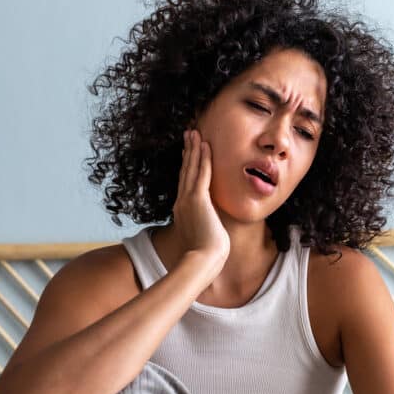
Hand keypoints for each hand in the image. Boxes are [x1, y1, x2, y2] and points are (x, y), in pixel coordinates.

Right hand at [173, 129, 230, 263]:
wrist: (202, 261)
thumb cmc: (205, 257)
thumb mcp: (203, 240)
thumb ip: (204, 232)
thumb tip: (211, 235)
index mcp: (182, 211)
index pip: (185, 183)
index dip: (186, 166)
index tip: (187, 154)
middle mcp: (182, 202)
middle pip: (185, 171)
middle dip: (187, 152)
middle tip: (188, 135)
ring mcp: (188, 200)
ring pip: (191, 168)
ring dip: (193, 149)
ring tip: (194, 132)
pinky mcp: (198, 199)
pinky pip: (201, 173)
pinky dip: (203, 158)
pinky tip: (205, 145)